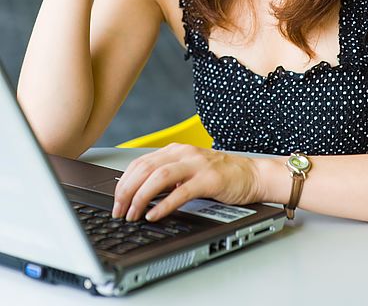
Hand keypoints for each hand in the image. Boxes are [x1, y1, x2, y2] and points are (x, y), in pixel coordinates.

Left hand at [112, 143, 262, 221]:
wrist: (251, 174)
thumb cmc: (220, 175)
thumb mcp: (188, 171)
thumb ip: (166, 178)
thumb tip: (137, 194)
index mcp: (176, 150)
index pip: (139, 162)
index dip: (123, 182)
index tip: (116, 202)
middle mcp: (184, 153)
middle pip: (145, 168)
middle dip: (126, 191)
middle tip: (119, 211)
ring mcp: (197, 165)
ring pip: (159, 177)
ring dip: (141, 198)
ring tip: (133, 215)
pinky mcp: (209, 180)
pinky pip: (181, 192)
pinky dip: (164, 206)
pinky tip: (154, 216)